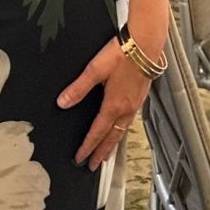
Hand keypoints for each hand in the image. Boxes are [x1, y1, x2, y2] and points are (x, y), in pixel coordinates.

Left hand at [58, 34, 152, 171]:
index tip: (80, 159)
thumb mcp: (94, 70)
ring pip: (122, 130)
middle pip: (112, 137)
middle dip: (102, 152)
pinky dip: (122, 130)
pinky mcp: (141, 96)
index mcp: (114, 105)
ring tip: (106, 153)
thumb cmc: (122, 54)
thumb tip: (63, 103)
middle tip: (94, 165)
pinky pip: (129, 120)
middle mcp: (126, 108)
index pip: (97, 132)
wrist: (146, 43)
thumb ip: (78, 88)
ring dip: (113, 143)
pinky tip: (120, 127)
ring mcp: (136, 103)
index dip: (88, 147)